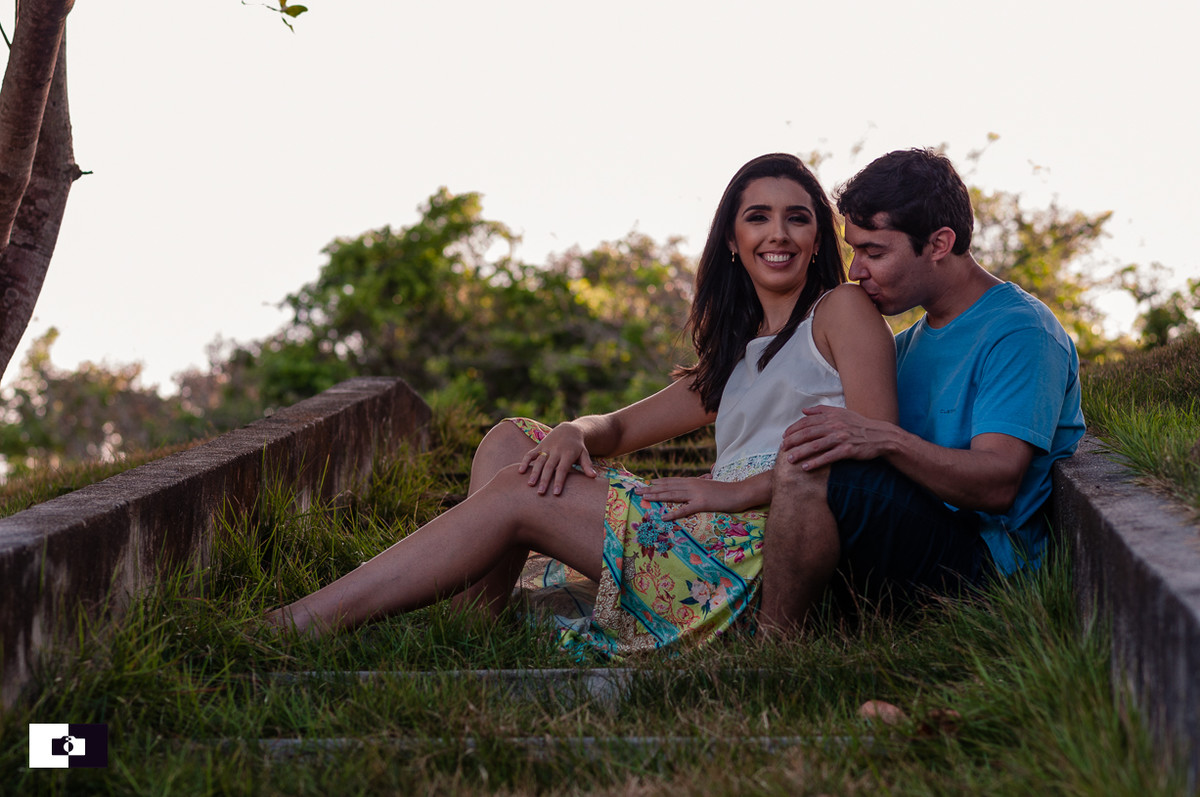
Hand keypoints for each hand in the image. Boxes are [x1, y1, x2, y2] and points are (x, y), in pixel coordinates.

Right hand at [516, 422, 597, 495]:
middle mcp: (556, 451)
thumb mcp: (584, 454)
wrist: (569, 430)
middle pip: (549, 466)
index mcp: (568, 454)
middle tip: (541, 493)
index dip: (559, 481)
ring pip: (539, 461)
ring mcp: (547, 448)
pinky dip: (525, 462)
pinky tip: (520, 472)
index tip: (556, 493)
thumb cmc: (577, 447)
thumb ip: (587, 465)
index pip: (563, 469)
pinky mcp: (539, 446)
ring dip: (534, 473)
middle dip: (545, 480)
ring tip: (530, 485)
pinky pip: (530, 454)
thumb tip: (593, 476)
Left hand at [634, 474, 734, 520]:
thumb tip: (695, 486)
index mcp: (693, 481)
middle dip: (651, 489)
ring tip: (644, 498)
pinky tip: (663, 516)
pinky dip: (673, 513)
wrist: (740, 492)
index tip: (645, 484)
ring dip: (656, 496)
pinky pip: (685, 509)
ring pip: (672, 495)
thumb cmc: (726, 491)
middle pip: (667, 487)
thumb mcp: (710, 486)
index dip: (657, 483)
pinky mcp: (702, 503)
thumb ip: (700, 485)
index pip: (671, 481)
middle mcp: (692, 485)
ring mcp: (696, 493)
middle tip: (636, 491)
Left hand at [780, 405, 894, 470]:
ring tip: (789, 460)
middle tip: (782, 448)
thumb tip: (803, 411)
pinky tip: (806, 467)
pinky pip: (828, 457)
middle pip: (808, 433)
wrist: (881, 436)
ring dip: (801, 453)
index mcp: (832, 416)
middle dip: (793, 441)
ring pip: (816, 445)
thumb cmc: (859, 425)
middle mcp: (835, 425)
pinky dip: (816, 462)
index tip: (784, 436)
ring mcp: (842, 438)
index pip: (807, 422)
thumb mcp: (841, 413)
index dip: (793, 429)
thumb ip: (821, 411)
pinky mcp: (848, 450)